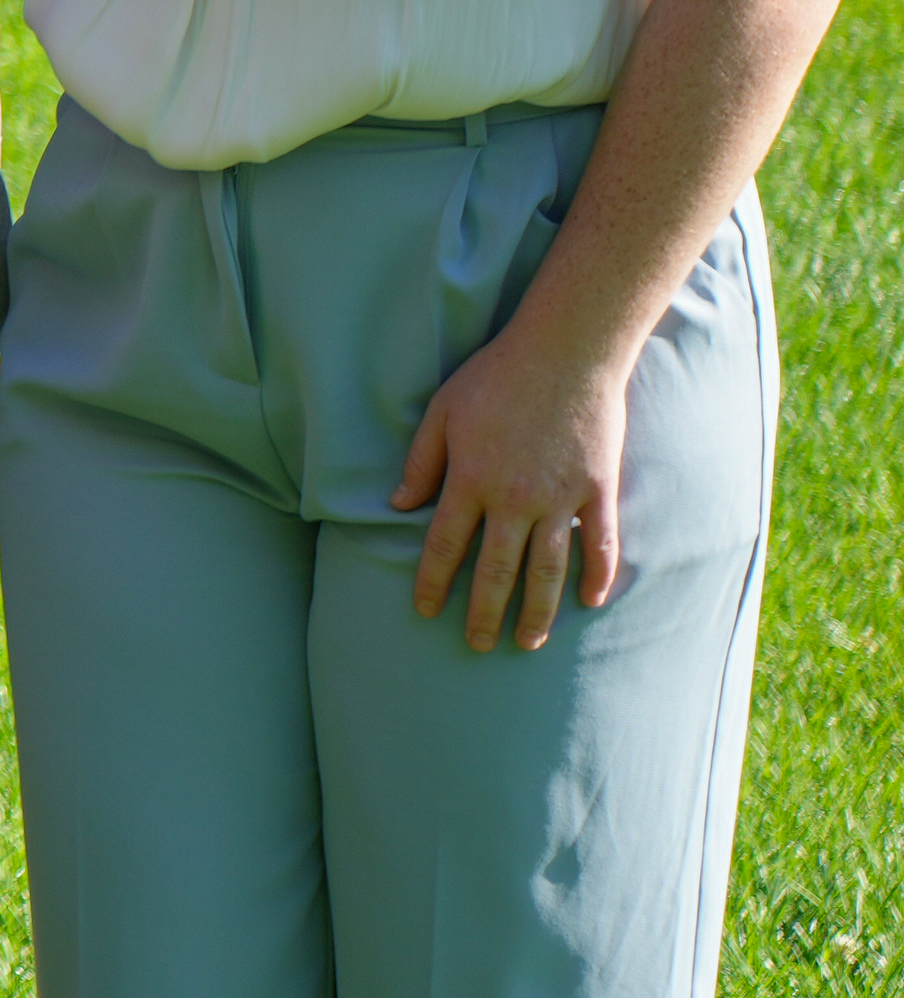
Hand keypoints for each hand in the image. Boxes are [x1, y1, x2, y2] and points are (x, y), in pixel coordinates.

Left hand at [396, 317, 626, 654]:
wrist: (566, 353)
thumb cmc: (496, 377)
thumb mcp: (442, 412)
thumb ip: (421, 461)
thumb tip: (397, 505)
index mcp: (470, 479)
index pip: (445, 545)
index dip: (433, 582)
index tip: (426, 610)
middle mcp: (513, 498)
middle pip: (496, 570)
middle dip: (483, 612)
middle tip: (476, 644)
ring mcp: (560, 498)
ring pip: (547, 569)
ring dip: (537, 610)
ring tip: (528, 641)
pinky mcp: (598, 490)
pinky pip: (599, 544)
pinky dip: (597, 575)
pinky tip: (590, 601)